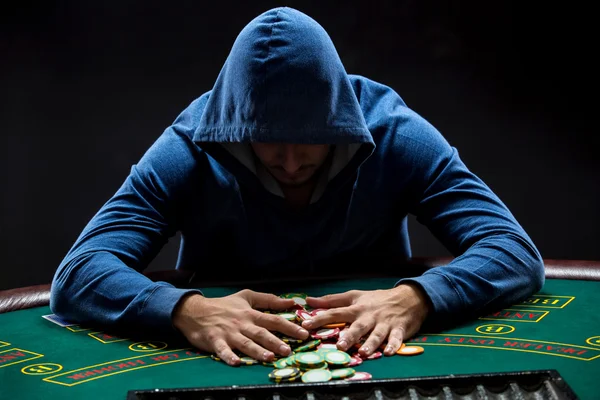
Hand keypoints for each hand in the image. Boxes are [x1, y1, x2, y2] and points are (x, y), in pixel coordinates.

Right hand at [173, 289, 308, 365]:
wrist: (195, 310)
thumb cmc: (224, 305)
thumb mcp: (246, 296)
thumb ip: (269, 299)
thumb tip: (290, 302)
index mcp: (251, 314)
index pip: (273, 320)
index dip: (289, 327)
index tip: (303, 334)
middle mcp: (242, 324)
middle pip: (261, 333)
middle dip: (275, 342)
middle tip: (288, 350)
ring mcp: (229, 333)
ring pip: (245, 343)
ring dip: (257, 351)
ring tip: (269, 357)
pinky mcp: (215, 341)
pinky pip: (222, 350)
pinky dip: (229, 356)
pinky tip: (236, 362)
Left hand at [301, 283, 430, 356]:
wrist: (407, 297)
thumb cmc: (376, 299)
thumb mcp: (354, 296)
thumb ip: (331, 300)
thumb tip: (309, 300)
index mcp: (357, 308)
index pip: (336, 312)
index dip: (321, 318)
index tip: (306, 325)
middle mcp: (369, 316)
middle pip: (358, 326)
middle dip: (349, 336)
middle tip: (340, 346)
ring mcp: (384, 323)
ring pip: (376, 334)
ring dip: (370, 344)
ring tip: (363, 352)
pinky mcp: (399, 329)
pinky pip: (396, 339)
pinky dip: (394, 345)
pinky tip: (389, 352)